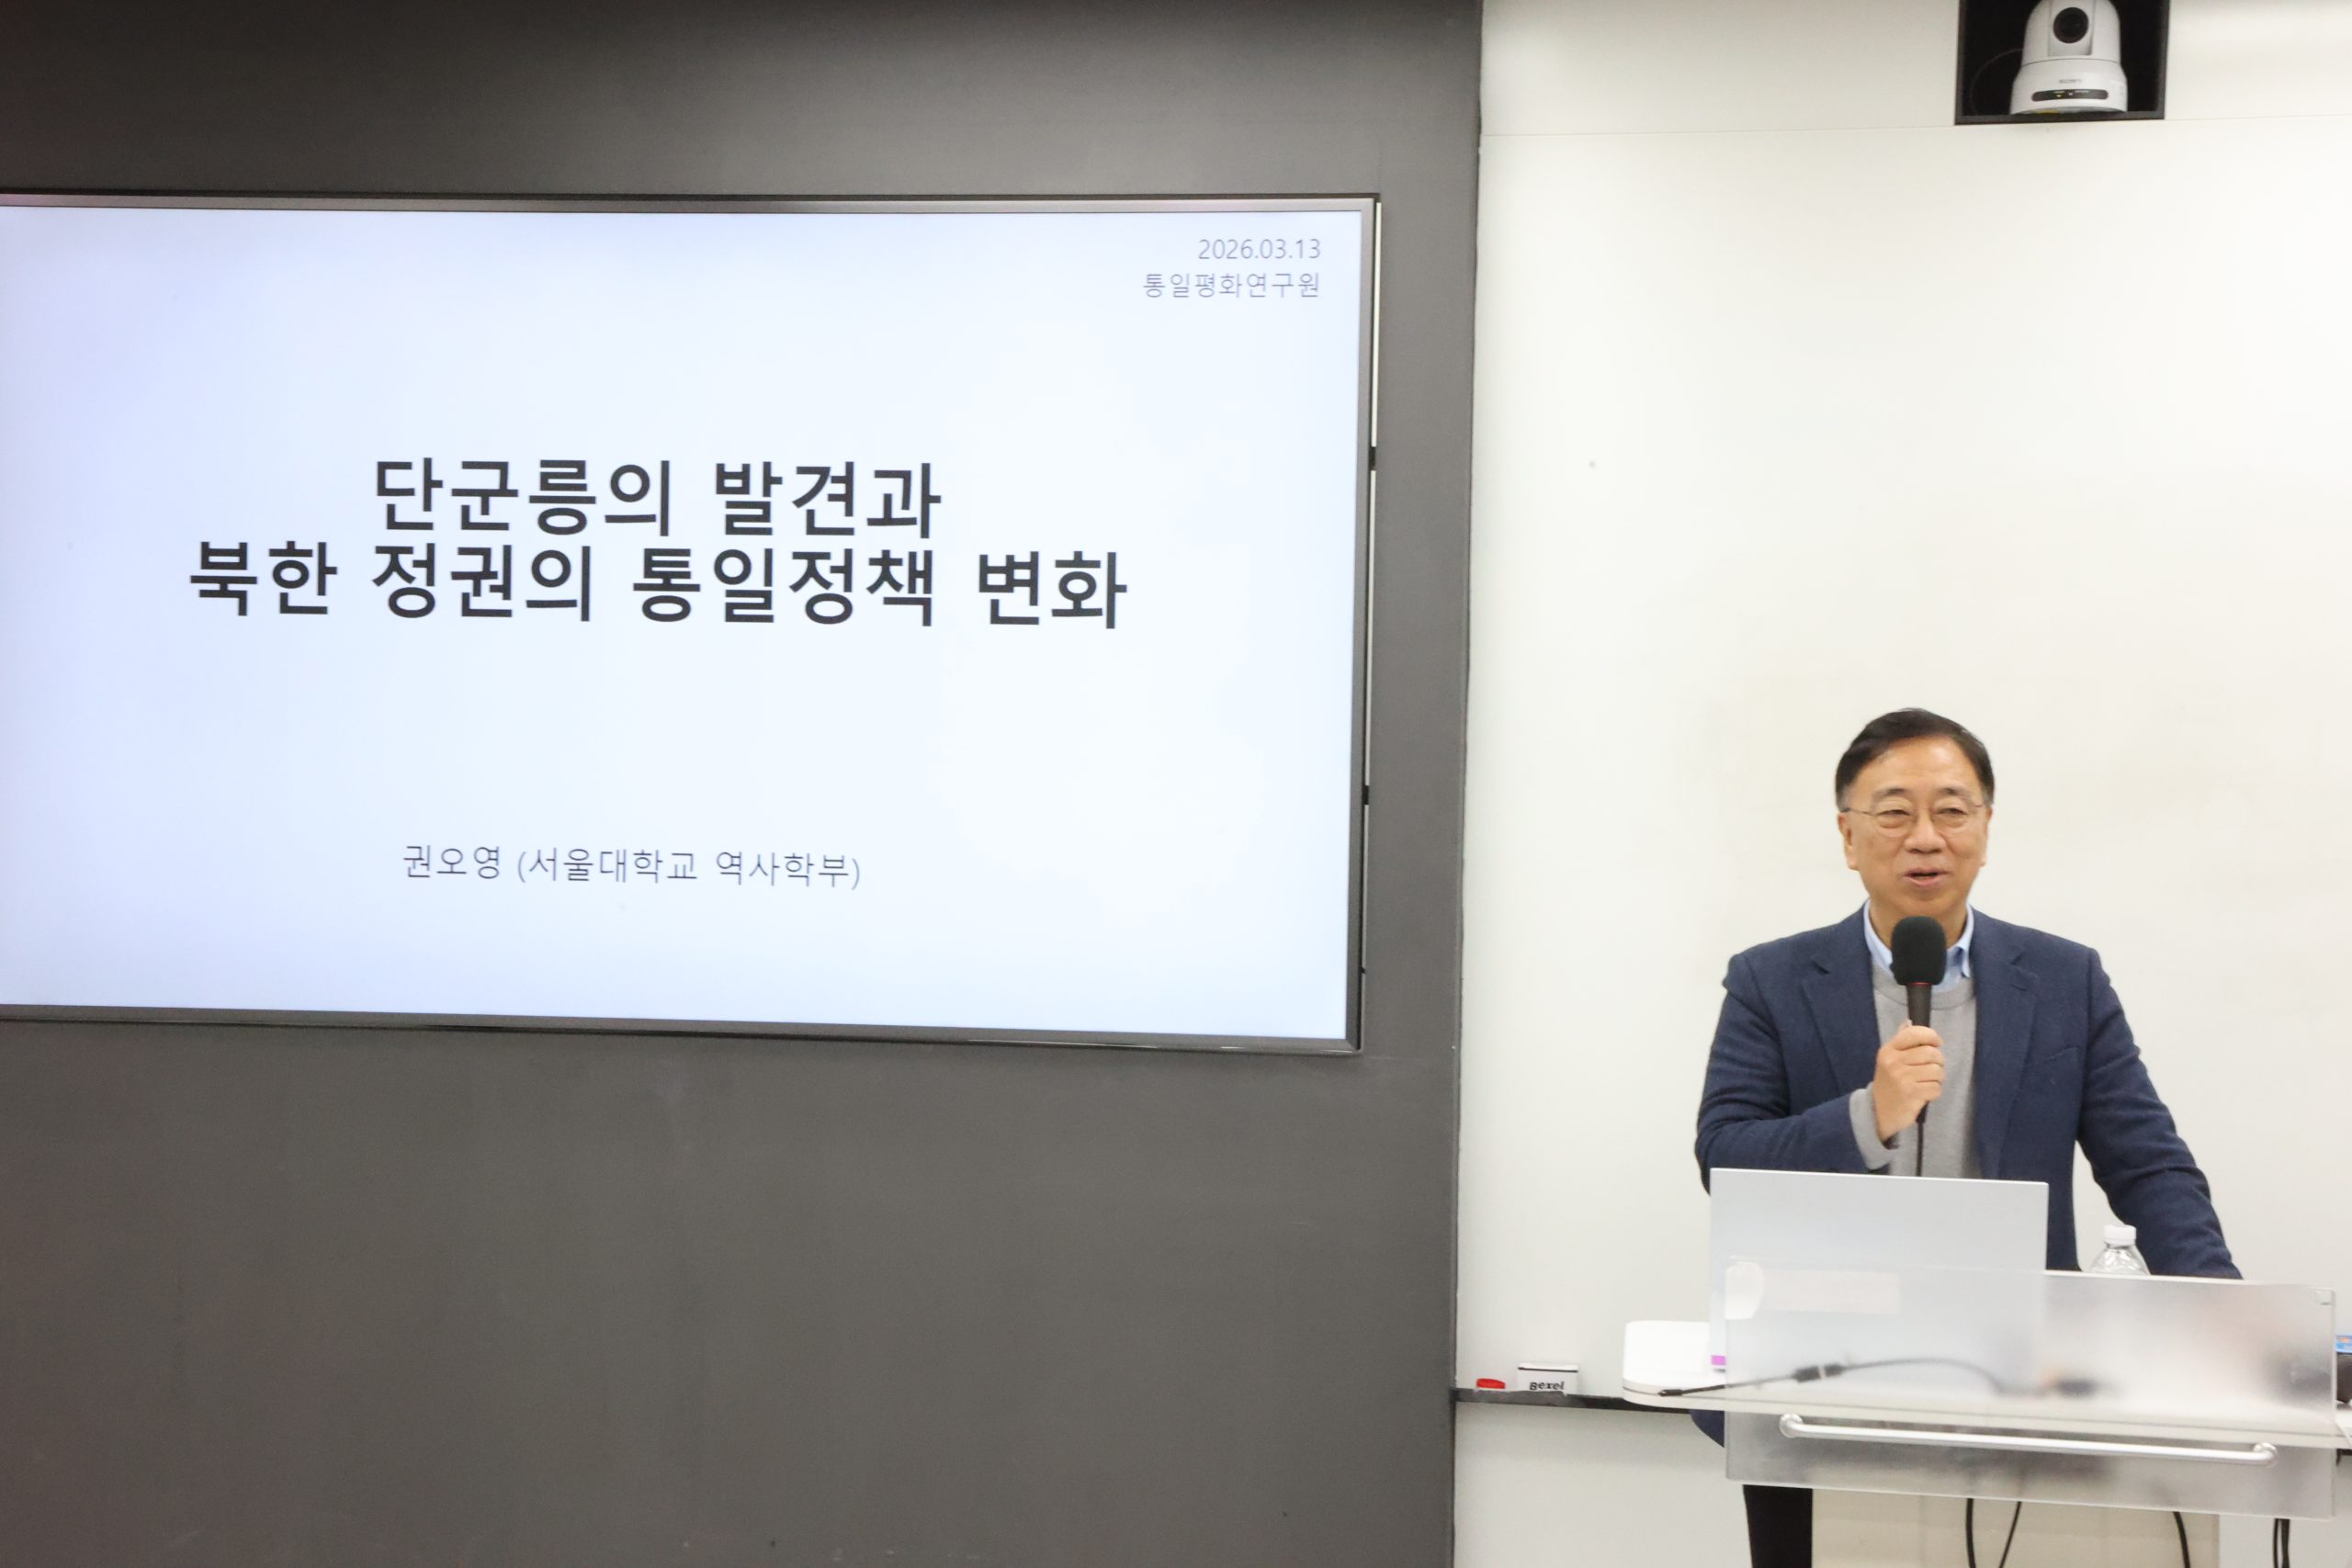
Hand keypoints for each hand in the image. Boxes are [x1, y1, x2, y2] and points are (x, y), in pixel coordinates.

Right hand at [1871, 1023, 1943, 1142]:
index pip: (1914, 1034)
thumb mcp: (1889, 1059)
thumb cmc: (1889, 1083)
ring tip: (1927, 1082)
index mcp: (1889, 1050)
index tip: (1937, 1043)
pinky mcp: (1911, 1094)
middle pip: (1931, 1053)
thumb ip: (1900, 1041)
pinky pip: (1936, 1088)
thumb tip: (1908, 1022)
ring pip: (1937, 1071)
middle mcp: (1893, 1062)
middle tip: (1932, 1068)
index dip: (1931, 1036)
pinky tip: (1924, 1093)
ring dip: (1937, 1078)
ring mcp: (1902, 1079)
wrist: (1878, 1111)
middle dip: (1938, 1061)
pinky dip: (1934, 1092)